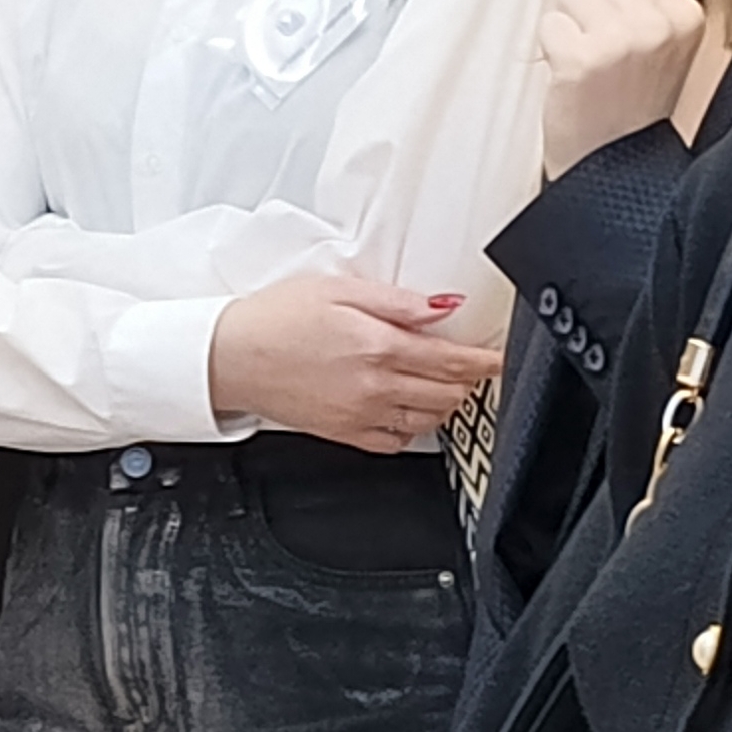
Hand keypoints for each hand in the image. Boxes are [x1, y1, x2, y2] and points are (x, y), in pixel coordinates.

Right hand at [208, 272, 499, 456]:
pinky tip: (408, 406)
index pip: (453, 360)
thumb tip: (443, 307)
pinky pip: (397, 441)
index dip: (486, 360)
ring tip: (443, 380)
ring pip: (430, 419)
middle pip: (449, 393)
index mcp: (378, 347)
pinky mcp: (346, 434)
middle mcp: (375, 387)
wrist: (230, 357)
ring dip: (446, 401)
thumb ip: (397, 301)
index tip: (500, 358)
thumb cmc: (275, 319)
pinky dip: (415, 426)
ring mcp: (362, 416)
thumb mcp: (339, 289)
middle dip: (470, 379)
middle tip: (473, 363)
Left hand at [538, 0, 709, 176]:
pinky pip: (549, 24)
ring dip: (570, 28)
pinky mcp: (582, 59)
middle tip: (604, 57)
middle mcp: (659, 25)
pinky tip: (573, 78)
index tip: (623, 37)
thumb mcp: (651, 43)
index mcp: (686, 15)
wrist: (619, 168)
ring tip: (590, 66)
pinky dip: (552, 50)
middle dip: (589, 10)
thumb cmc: (633, 108)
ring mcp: (621, 41)